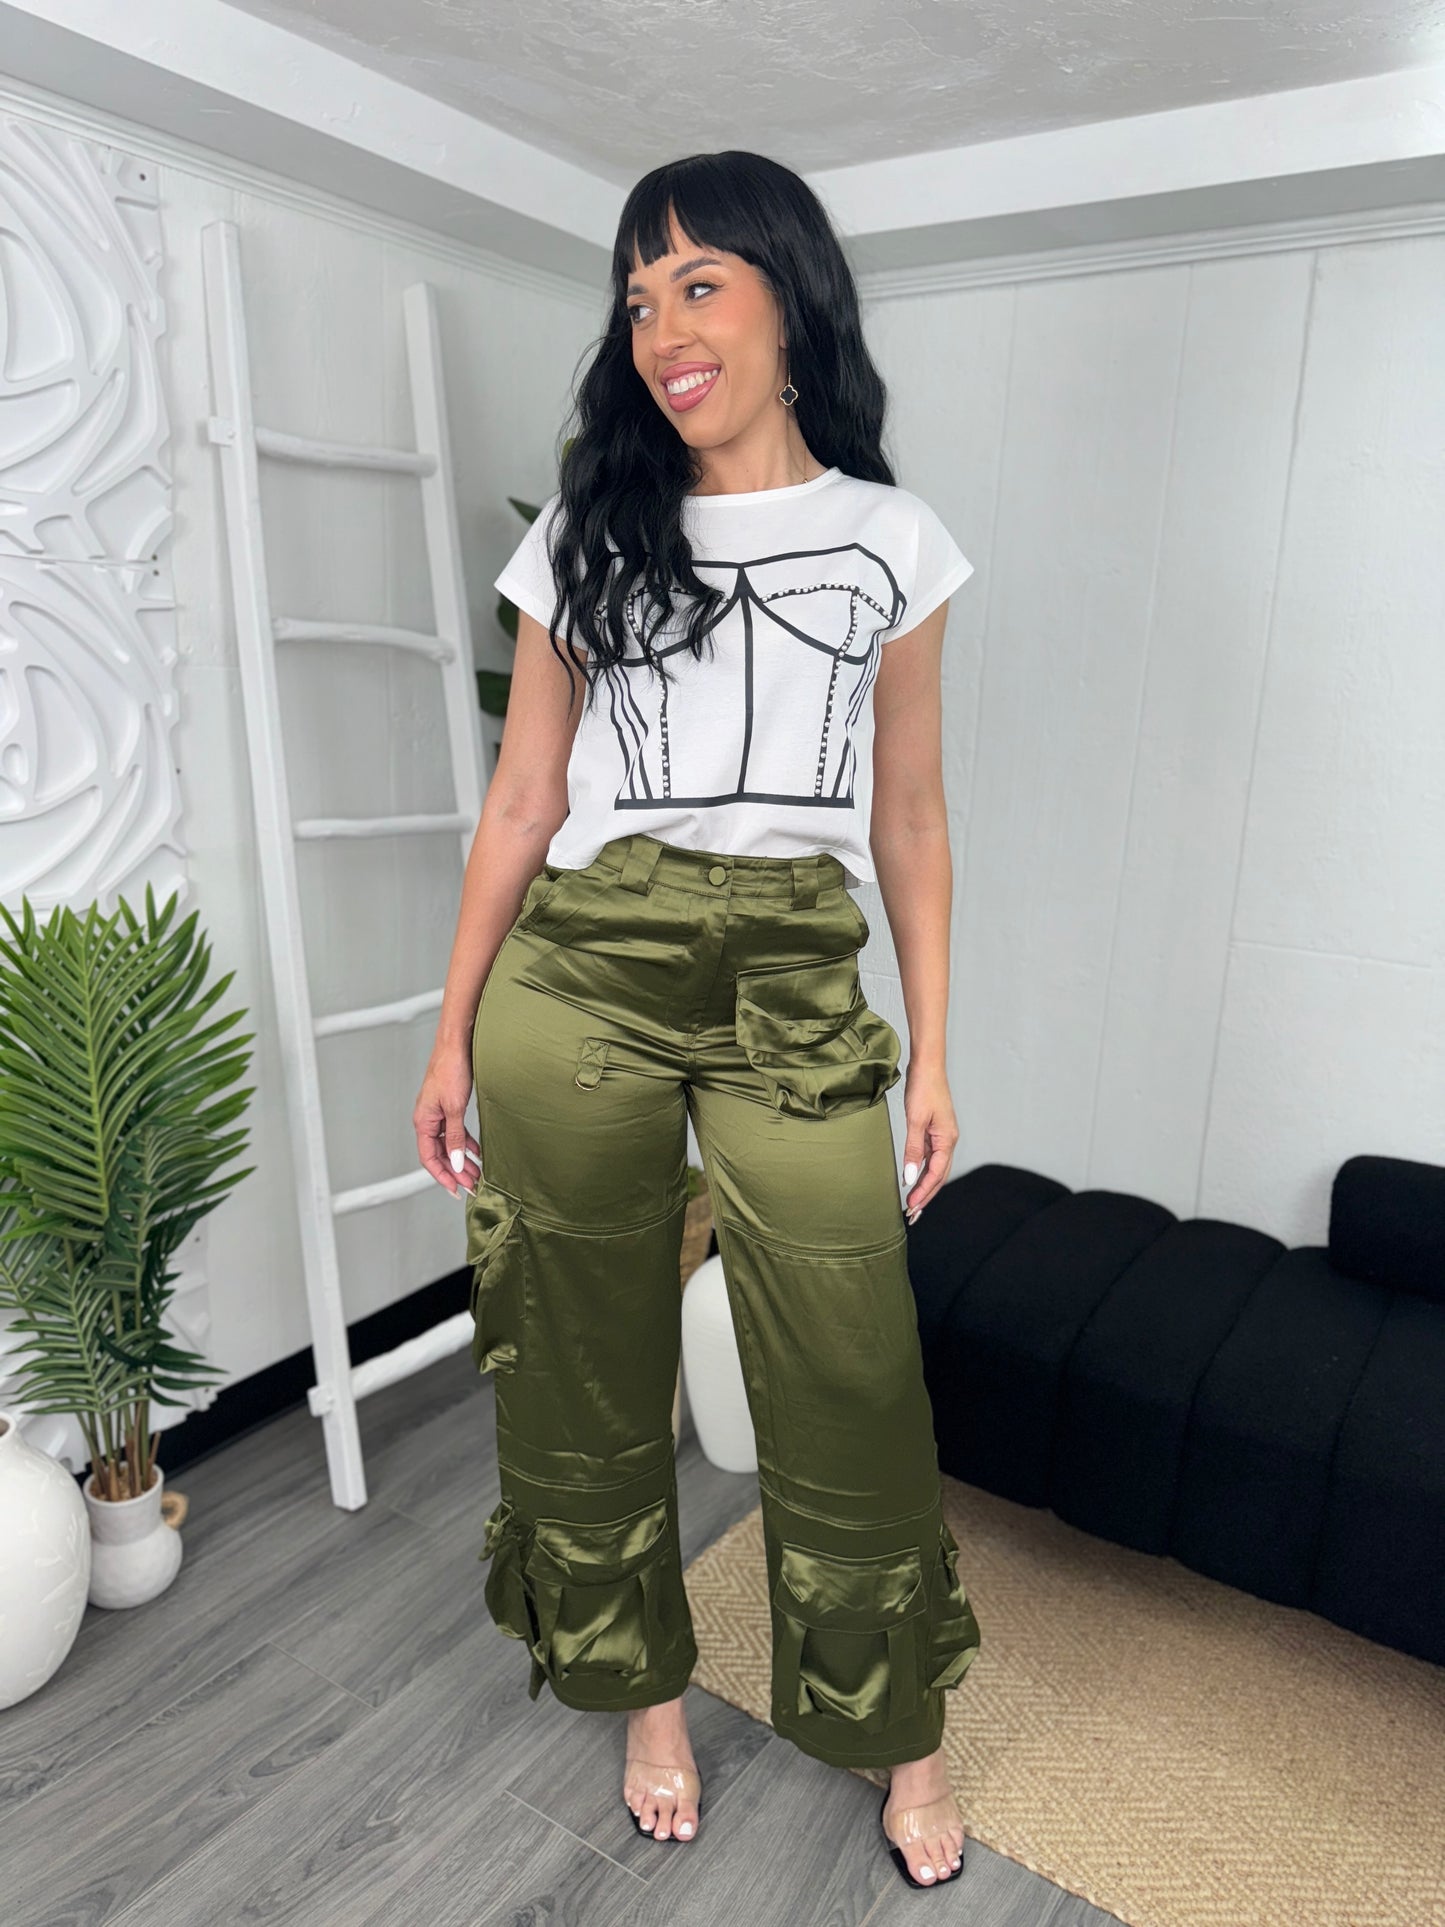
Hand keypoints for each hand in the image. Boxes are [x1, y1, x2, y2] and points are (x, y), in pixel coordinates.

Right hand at [415, 1045, 481, 1197]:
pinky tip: (477, 1151)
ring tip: (477, 1173)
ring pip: (449, 1144)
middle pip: (439, 1154)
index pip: (429, 1159)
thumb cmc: (450, 1069)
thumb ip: (456, 1138)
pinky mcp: (448, 1106)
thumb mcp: (455, 1108)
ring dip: (462, 1159)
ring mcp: (438, 1113)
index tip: (456, 1189)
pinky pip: (455, 1132)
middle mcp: (428, 1120)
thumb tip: (456, 1163)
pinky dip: (465, 1143)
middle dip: (455, 1172)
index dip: (442, 1177)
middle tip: (471, 1185)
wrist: (456, 1045)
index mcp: (423, 1122)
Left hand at [900, 1060, 957, 1223]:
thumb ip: (913, 1150)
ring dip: (924, 1186)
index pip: (936, 1174)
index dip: (923, 1193)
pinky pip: (930, 1157)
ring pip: (935, 1168)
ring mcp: (942, 1136)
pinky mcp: (935, 1130)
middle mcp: (948, 1140)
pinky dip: (922, 1171)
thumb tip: (910, 1178)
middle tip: (912, 1215)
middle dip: (926, 1196)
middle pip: (938, 1176)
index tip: (911, 1208)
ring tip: (913, 1204)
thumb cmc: (923, 1089)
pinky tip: (914, 1179)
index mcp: (947, 1140)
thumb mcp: (915, 1121)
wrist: (928, 1066)